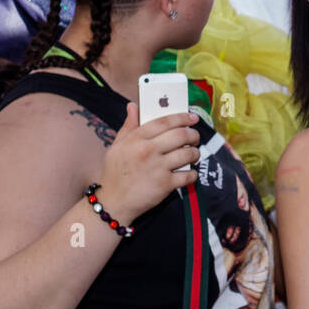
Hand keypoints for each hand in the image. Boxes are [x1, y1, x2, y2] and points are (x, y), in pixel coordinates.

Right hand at [98, 103, 199, 222]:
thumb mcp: (117, 146)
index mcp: (136, 139)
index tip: (193, 117)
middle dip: (193, 134)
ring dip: (195, 153)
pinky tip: (190, 173)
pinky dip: (192, 174)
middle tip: (195, 137)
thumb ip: (128, 125)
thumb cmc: (115, 173)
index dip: (182, 117)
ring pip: (187, 154)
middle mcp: (148, 150)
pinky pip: (188, 175)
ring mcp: (157, 168)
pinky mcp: (165, 185)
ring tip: (194, 154)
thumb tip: (133, 105)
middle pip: (180, 135)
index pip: (164, 121)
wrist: (113, 203)